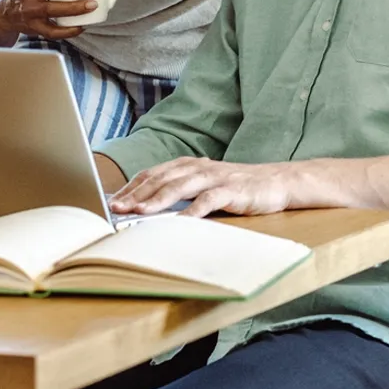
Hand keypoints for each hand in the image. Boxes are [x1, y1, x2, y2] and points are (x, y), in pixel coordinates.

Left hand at [109, 158, 295, 219]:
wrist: (277, 182)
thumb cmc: (237, 187)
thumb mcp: (204, 186)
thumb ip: (180, 192)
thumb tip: (146, 208)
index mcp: (188, 165)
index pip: (152, 173)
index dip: (131, 187)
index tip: (112, 201)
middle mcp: (198, 167)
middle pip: (161, 178)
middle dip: (136, 193)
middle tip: (116, 208)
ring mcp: (215, 177)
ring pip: (179, 186)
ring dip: (157, 199)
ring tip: (139, 212)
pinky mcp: (232, 190)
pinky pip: (207, 200)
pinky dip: (191, 212)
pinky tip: (178, 223)